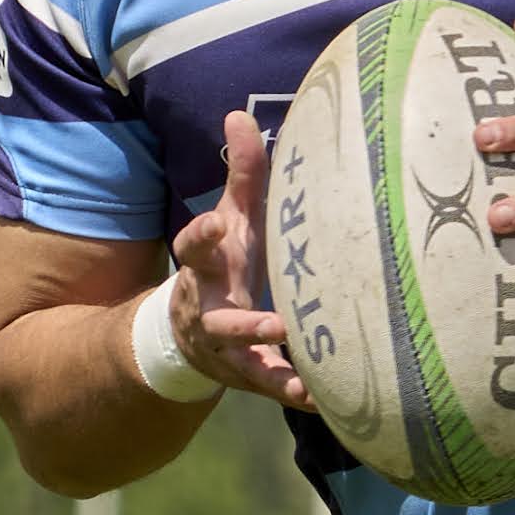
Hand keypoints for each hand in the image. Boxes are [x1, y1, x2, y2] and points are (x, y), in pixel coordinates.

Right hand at [163, 107, 311, 407]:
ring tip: (299, 383)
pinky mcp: (246, 374)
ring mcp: (226, 347)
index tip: (215, 225)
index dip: (202, 237)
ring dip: (271, 369)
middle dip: (243, 323)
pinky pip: (270, 386)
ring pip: (245, 361)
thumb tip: (239, 114)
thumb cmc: (227, 261)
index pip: (193, 248)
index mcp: (205, 266)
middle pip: (219, 318)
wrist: (192, 332)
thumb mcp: (233, 218)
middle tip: (275, 323)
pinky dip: (293, 393)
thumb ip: (242, 174)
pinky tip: (323, 401)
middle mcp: (210, 310)